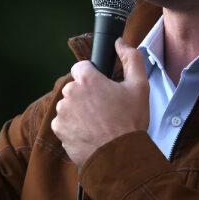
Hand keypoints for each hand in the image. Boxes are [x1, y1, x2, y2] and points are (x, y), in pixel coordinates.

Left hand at [51, 38, 148, 167]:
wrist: (120, 156)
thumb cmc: (130, 121)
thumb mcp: (140, 86)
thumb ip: (131, 58)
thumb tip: (120, 43)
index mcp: (87, 80)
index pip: (81, 67)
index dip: (92, 76)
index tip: (102, 88)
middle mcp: (70, 93)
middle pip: (75, 88)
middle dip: (86, 95)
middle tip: (104, 109)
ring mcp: (62, 112)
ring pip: (69, 105)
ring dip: (79, 111)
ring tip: (98, 124)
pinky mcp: (58, 129)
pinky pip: (64, 123)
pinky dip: (74, 127)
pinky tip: (90, 133)